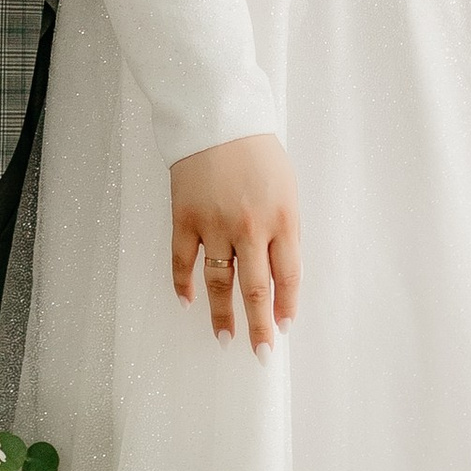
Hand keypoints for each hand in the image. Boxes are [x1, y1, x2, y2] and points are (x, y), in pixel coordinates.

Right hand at [168, 134, 300, 353]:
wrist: (217, 116)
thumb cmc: (257, 150)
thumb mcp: (286, 188)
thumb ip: (283, 229)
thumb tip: (277, 274)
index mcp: (282, 218)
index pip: (288, 277)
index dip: (287, 307)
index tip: (284, 328)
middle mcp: (250, 226)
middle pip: (255, 289)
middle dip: (259, 326)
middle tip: (261, 353)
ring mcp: (215, 223)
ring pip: (218, 282)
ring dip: (222, 315)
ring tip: (225, 339)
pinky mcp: (185, 217)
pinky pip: (182, 261)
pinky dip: (183, 285)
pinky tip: (187, 303)